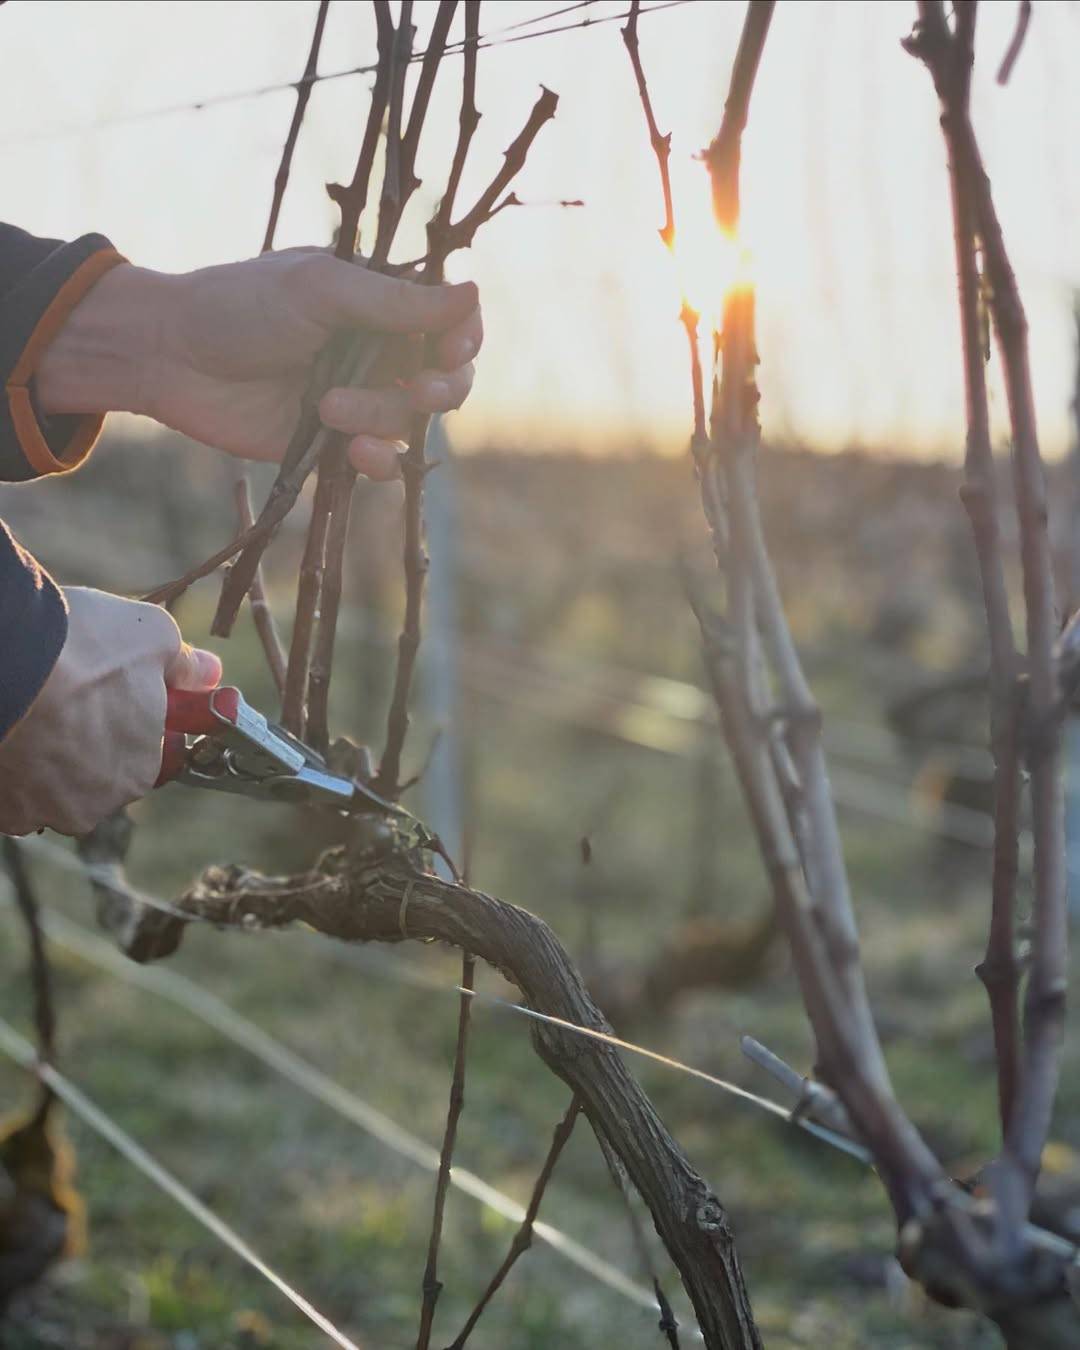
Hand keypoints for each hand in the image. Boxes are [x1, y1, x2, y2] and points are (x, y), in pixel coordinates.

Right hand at [0, 588, 220, 836]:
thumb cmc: (81, 646)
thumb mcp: (153, 636)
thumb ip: (184, 664)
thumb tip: (206, 673)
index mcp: (141, 770)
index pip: (153, 755)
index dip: (141, 722)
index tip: (121, 693)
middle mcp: (93, 803)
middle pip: (99, 771)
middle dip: (92, 738)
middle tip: (71, 692)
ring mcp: (38, 809)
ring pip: (50, 783)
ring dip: (47, 754)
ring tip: (35, 705)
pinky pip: (12, 788)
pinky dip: (12, 762)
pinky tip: (10, 725)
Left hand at [35, 250, 482, 480]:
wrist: (170, 357)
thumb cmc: (240, 305)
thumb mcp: (322, 290)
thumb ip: (398, 301)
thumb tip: (475, 292)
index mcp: (379, 302)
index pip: (450, 321)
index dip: (463, 339)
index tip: (451, 350)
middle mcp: (377, 350)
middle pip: (446, 377)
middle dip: (440, 388)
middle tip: (418, 391)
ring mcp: (358, 398)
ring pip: (409, 422)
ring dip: (381, 419)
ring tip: (328, 407)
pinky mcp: (334, 443)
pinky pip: (381, 461)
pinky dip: (378, 461)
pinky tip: (353, 453)